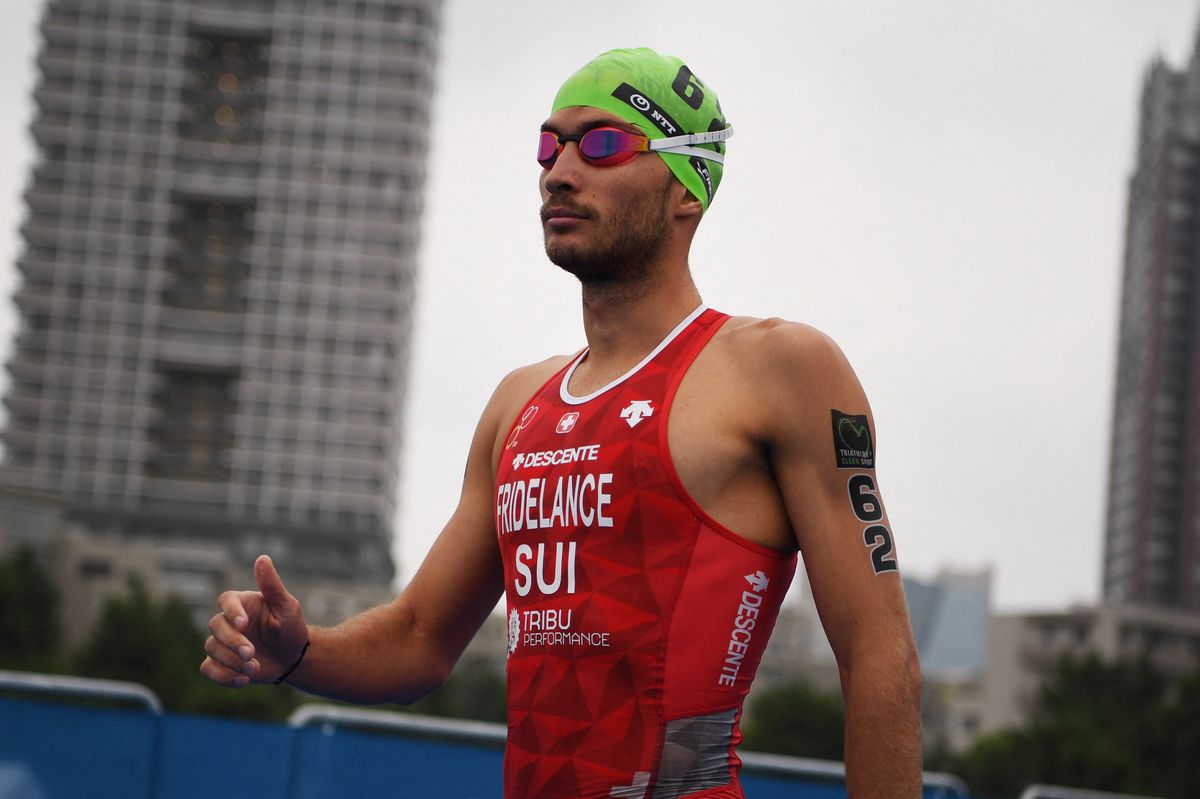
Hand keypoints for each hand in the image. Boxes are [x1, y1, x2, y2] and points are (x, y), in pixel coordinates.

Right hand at [200, 554, 308, 686]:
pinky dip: (223, 677)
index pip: (225, 601)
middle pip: (215, 627)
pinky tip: (243, 681)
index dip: (231, 611)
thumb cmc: (291, 628)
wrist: (293, 658)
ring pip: (211, 649)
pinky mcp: (219, 663)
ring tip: (255, 668)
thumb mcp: (287, 607)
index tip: (244, 623)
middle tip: (252, 654)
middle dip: (233, 642)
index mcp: (242, 603)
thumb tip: (262, 558)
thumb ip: (272, 585)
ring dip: (231, 662)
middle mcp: (228, 621)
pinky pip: (208, 669)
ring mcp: (221, 643)